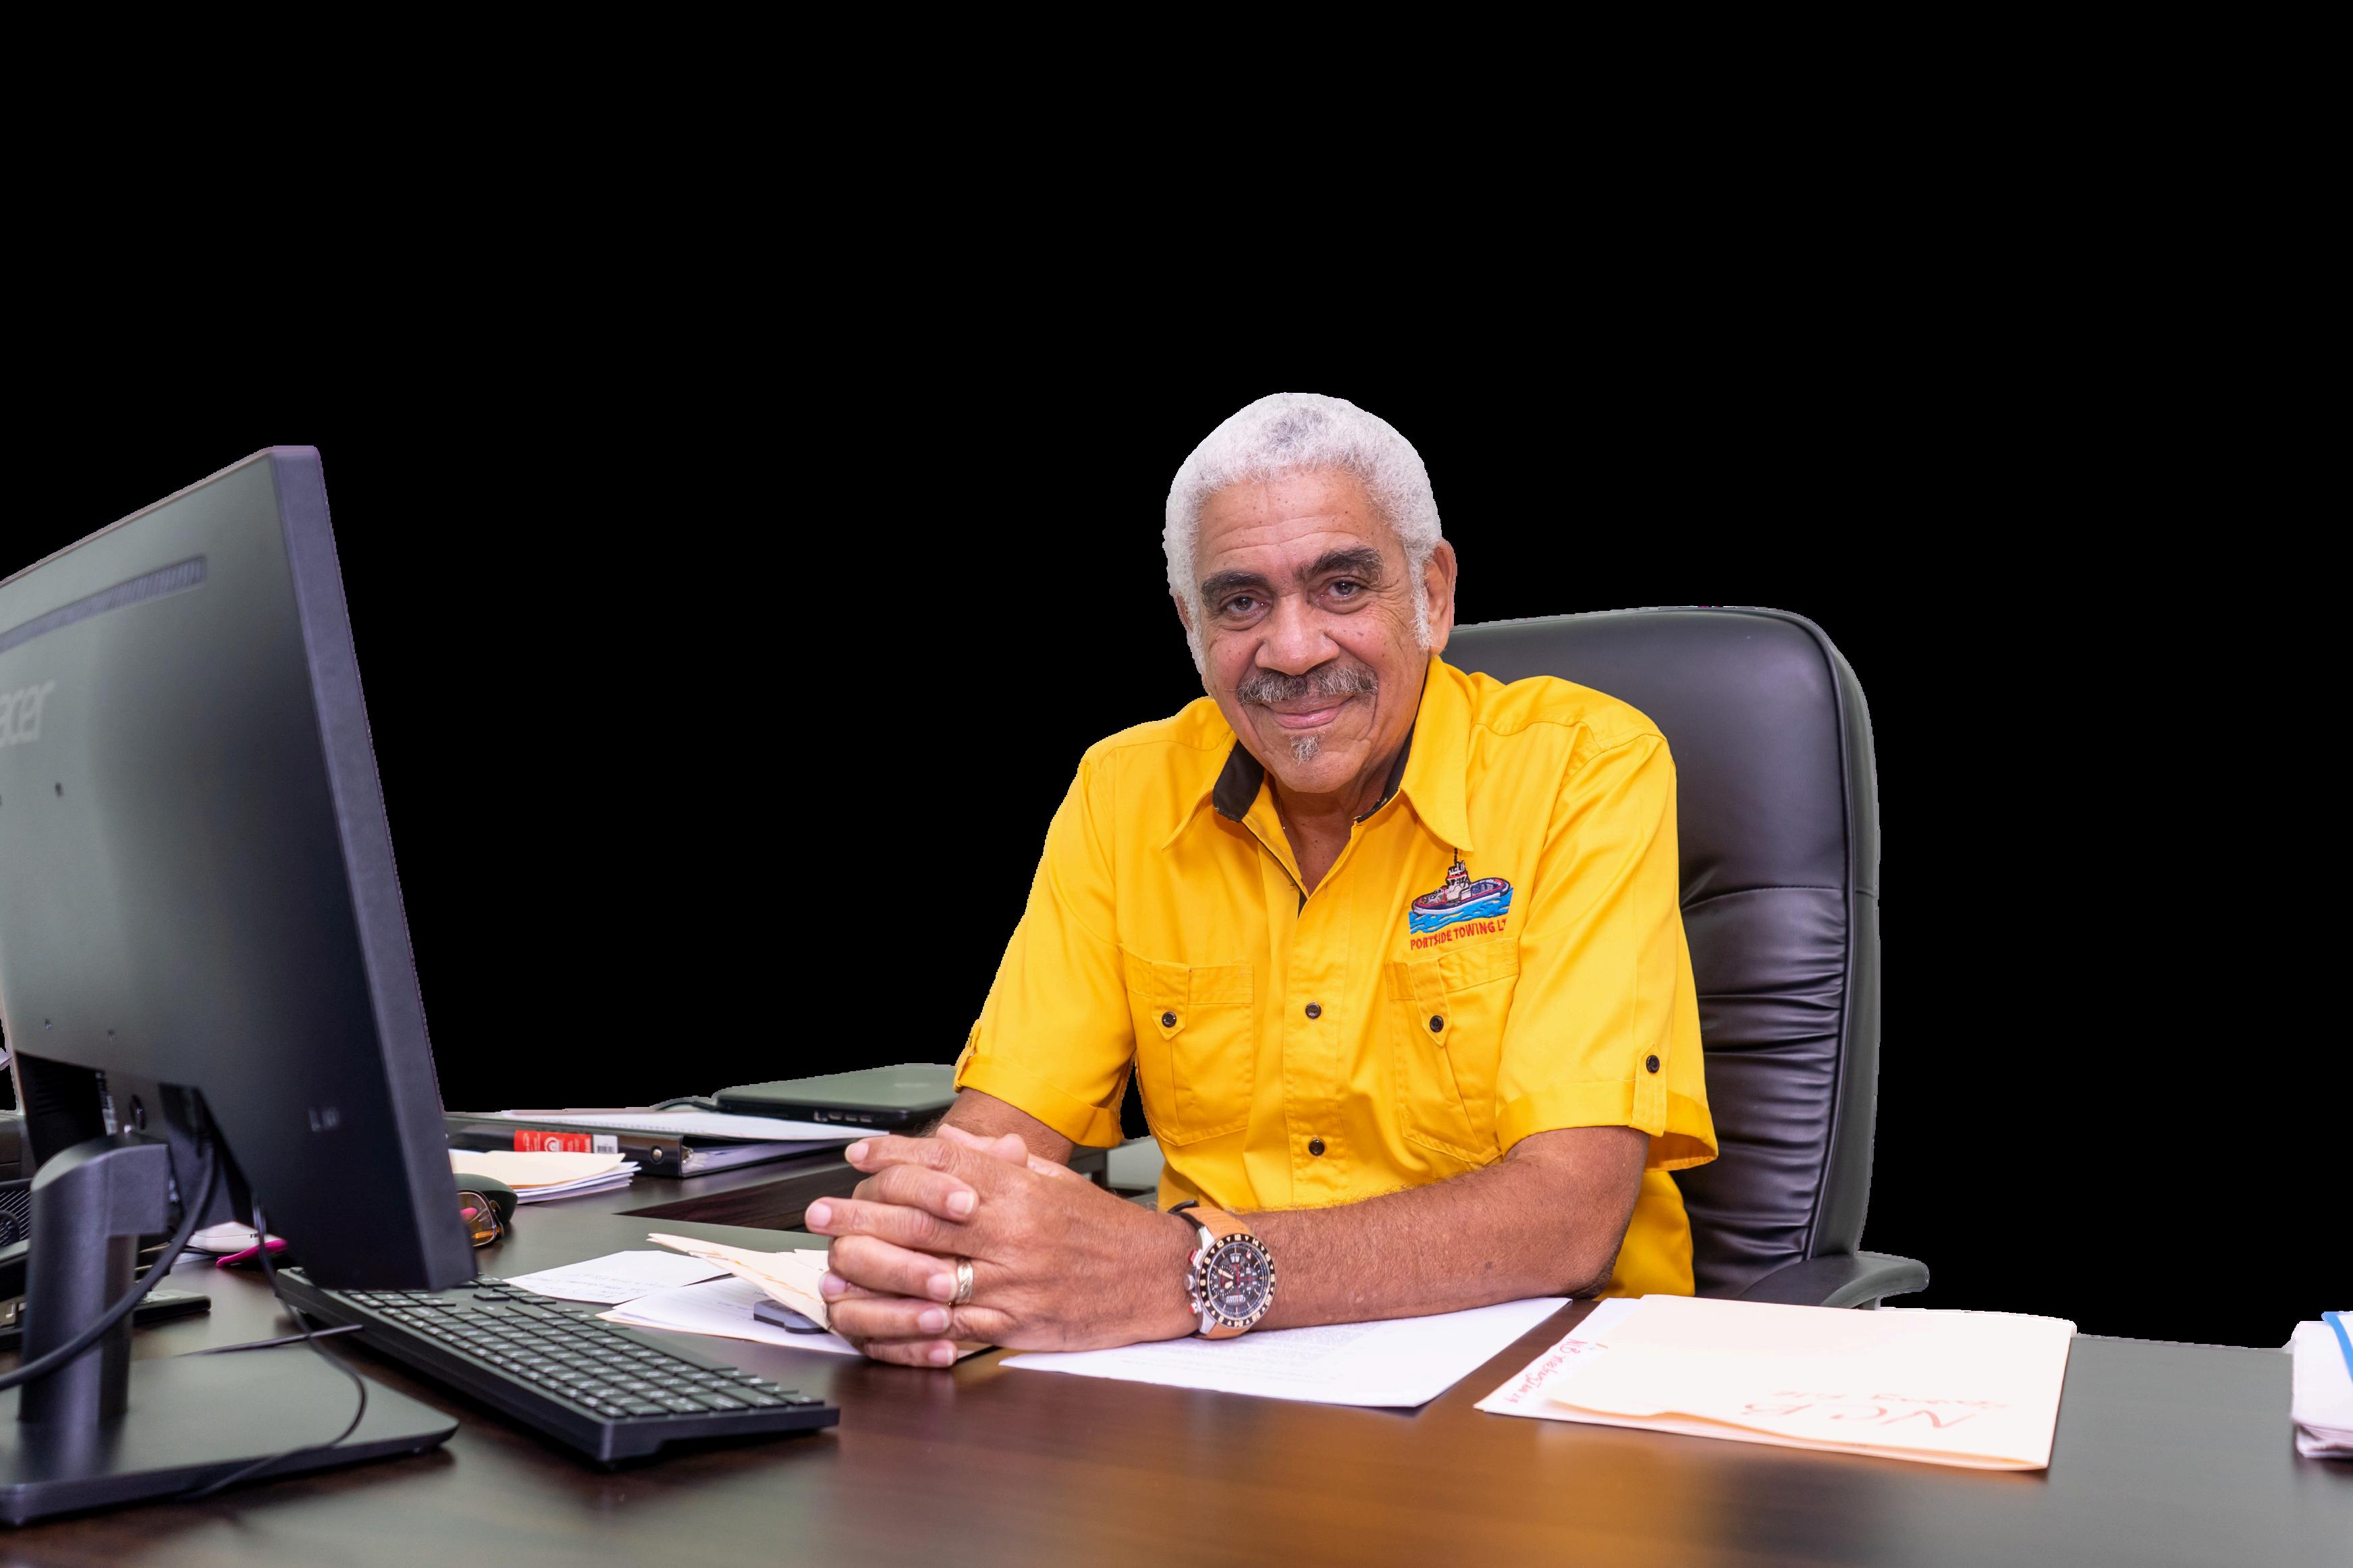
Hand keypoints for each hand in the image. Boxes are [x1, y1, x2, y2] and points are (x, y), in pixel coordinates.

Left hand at [807, 1129, 1195, 1366]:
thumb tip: (951, 1143)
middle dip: (860, 1214)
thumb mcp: (1055, 1179)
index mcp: (1019, 1191)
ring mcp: (1011, 1284)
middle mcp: (1011, 1234)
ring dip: (870, 1274)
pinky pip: (950, 1329)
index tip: (859, 1156)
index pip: (942, 1163)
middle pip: (918, 1219)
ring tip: (834, 1269)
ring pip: (923, 1278)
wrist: (1155, 1277)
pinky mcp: (1015, 1326)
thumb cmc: (1103, 1228)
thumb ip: (1000, 1162)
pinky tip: (878, 1320)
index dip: (892, 1157)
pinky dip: (908, 1327)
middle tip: (822, 1212)